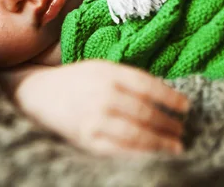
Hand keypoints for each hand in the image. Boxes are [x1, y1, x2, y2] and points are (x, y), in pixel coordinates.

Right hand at [10, 60, 188, 154]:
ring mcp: (94, 118)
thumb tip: (164, 94)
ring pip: (136, 133)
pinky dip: (139, 154)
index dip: (170, 98)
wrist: (37, 93)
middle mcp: (102, 94)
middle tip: (182, 131)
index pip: (148, 85)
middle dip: (168, 124)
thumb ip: (128, 79)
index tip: (186, 107)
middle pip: (145, 112)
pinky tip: (152, 155)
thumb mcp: (101, 68)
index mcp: (108, 72)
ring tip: (175, 147)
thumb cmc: (76, 80)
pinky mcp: (86, 138)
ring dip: (160, 142)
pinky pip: (119, 150)